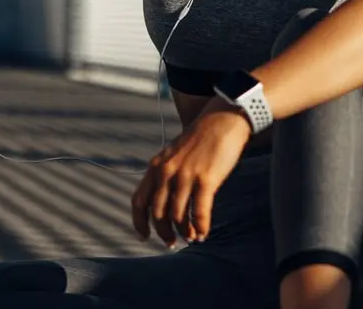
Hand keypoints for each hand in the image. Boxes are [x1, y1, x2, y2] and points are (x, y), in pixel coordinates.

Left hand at [131, 103, 252, 247]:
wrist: (224, 119)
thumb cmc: (202, 137)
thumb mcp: (175, 153)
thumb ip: (166, 172)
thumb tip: (166, 200)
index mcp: (156, 166)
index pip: (139, 201)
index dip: (140, 222)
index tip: (145, 236)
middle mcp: (166, 172)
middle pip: (158, 213)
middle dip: (164, 233)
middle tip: (173, 243)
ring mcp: (185, 176)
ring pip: (178, 216)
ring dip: (184, 232)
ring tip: (192, 237)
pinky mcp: (205, 179)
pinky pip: (199, 213)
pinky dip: (200, 227)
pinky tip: (204, 233)